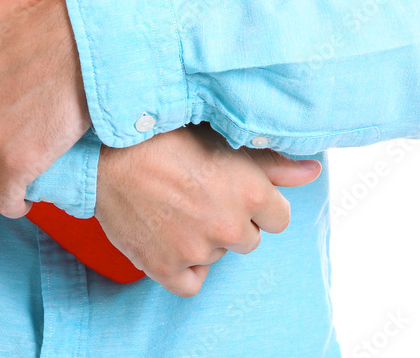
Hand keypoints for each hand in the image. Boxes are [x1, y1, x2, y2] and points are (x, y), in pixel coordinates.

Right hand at [94, 122, 320, 297]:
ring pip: (216, 256)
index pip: (278, 218)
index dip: (255, 202)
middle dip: (230, 221)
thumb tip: (314, 171)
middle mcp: (231, 226)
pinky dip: (185, 267)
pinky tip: (172, 239)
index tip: (230, 188)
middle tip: (199, 194)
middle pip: (248, 239)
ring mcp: (198, 250)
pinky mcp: (166, 267)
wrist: (105, 151)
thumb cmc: (164, 136)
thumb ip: (273, 163)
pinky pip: (191, 283)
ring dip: (203, 239)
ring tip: (175, 206)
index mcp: (252, 193)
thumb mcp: (222, 140)